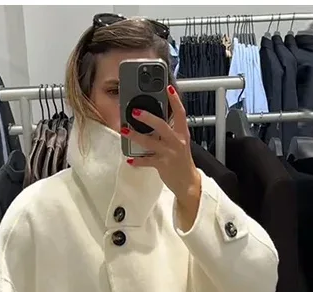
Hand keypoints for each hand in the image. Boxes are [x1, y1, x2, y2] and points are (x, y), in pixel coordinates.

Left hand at [121, 85, 201, 229]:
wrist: (188, 182)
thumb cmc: (181, 161)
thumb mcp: (179, 143)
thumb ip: (169, 132)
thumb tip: (154, 121)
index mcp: (182, 133)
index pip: (180, 113)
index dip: (175, 100)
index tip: (168, 88)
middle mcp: (176, 141)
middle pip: (162, 125)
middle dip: (148, 117)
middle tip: (135, 111)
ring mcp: (169, 153)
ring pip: (150, 142)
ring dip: (136, 136)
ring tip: (124, 130)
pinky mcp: (163, 165)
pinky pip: (147, 161)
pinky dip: (138, 161)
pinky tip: (130, 159)